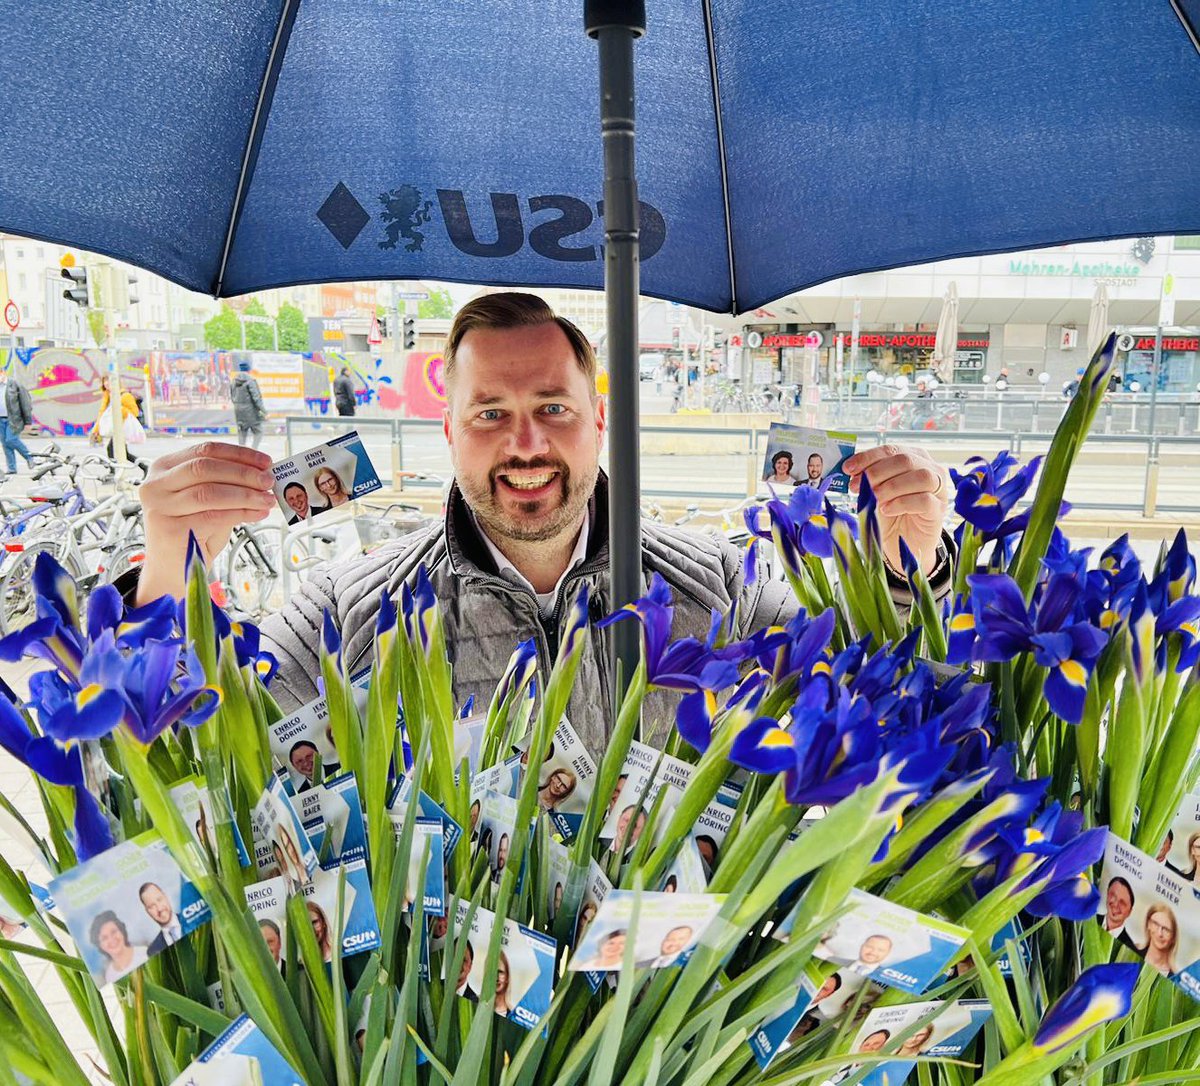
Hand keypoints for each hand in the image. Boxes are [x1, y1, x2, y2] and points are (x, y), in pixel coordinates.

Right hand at [136, 443, 276, 603]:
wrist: (174, 568)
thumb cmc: (194, 530)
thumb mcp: (208, 500)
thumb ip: (226, 484)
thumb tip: (262, 474)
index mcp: (164, 468)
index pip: (204, 450)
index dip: (239, 454)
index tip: (265, 462)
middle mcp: (155, 484)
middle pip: (205, 468)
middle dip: (243, 473)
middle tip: (269, 481)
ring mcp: (159, 507)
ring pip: (209, 492)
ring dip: (245, 494)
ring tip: (268, 500)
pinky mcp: (169, 530)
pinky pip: (213, 516)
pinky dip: (241, 513)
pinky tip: (257, 513)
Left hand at [843, 444, 950, 575]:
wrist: (903, 544)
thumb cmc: (890, 514)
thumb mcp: (875, 492)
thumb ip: (867, 478)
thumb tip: (850, 468)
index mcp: (914, 458)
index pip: (891, 450)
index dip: (868, 457)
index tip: (848, 468)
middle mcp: (930, 470)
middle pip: (906, 460)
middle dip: (877, 472)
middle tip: (857, 486)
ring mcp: (938, 490)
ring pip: (921, 477)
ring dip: (892, 486)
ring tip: (874, 498)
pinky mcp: (938, 510)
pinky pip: (925, 500)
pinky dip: (902, 503)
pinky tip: (886, 510)